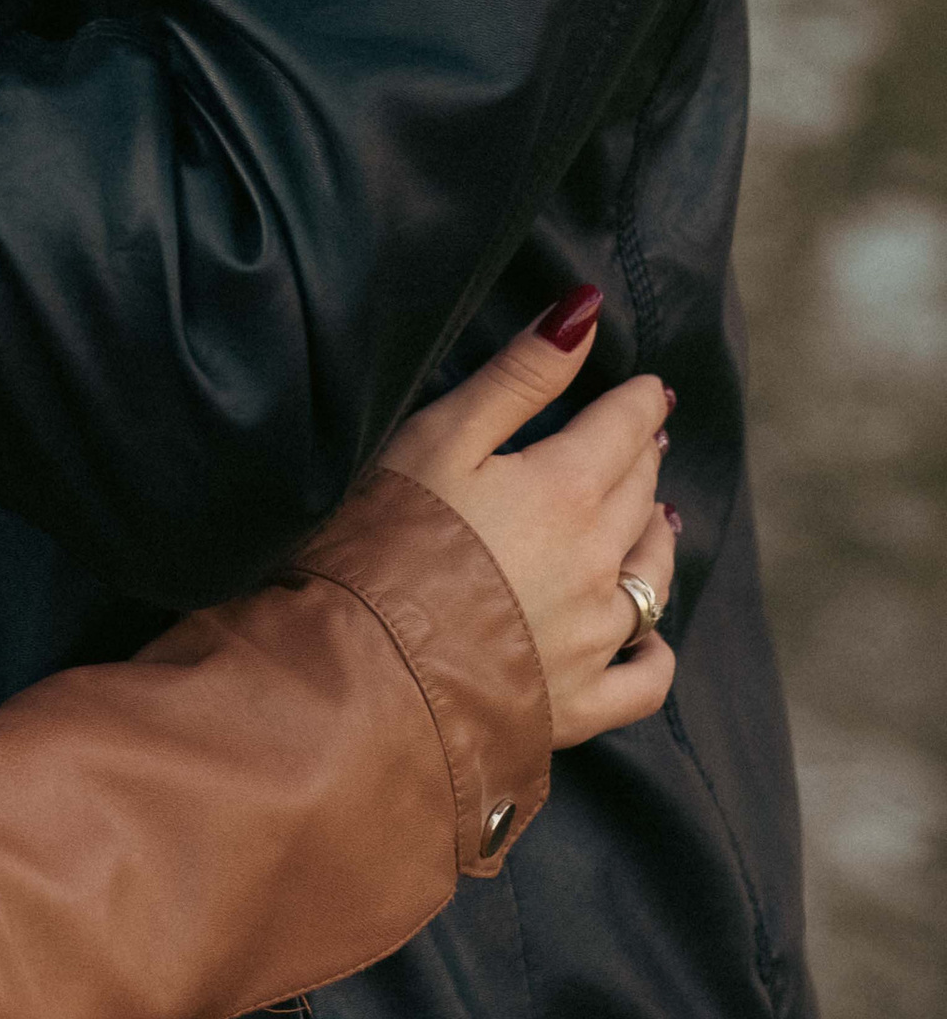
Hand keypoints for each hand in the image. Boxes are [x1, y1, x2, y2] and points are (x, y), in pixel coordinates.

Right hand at [380, 294, 676, 746]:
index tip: (648, 389)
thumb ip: (519, 375)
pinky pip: (645, 681)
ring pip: (653, 579)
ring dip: (657, 539)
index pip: (623, 431)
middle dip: (644, 460)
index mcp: (564, 491)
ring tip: (655, 519)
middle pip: (639, 497)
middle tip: (644, 440)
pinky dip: (654, 652)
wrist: (361, 670)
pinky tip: (649, 636)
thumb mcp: (441, 436)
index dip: (638, 404)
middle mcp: (596, 565)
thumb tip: (586, 312)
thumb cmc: (385, 539)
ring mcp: (592, 641)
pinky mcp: (577, 705)